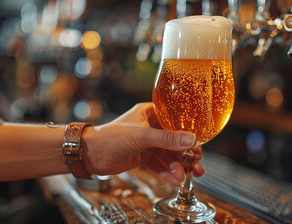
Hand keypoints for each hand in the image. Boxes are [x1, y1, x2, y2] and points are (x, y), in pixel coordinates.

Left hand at [82, 102, 204, 185]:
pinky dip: (167, 172)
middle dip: (186, 154)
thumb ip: (168, 139)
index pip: (176, 120)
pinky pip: (159, 164)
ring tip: (186, 176)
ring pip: (168, 154)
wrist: (91, 154)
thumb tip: (191, 140)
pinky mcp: (143, 156)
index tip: (200, 142)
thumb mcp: (143, 136)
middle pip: (175, 140)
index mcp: (151, 113)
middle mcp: (151, 126)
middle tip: (197, 163)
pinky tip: (175, 180)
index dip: (189, 131)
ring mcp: (148, 142)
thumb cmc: (112, 136)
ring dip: (178, 166)